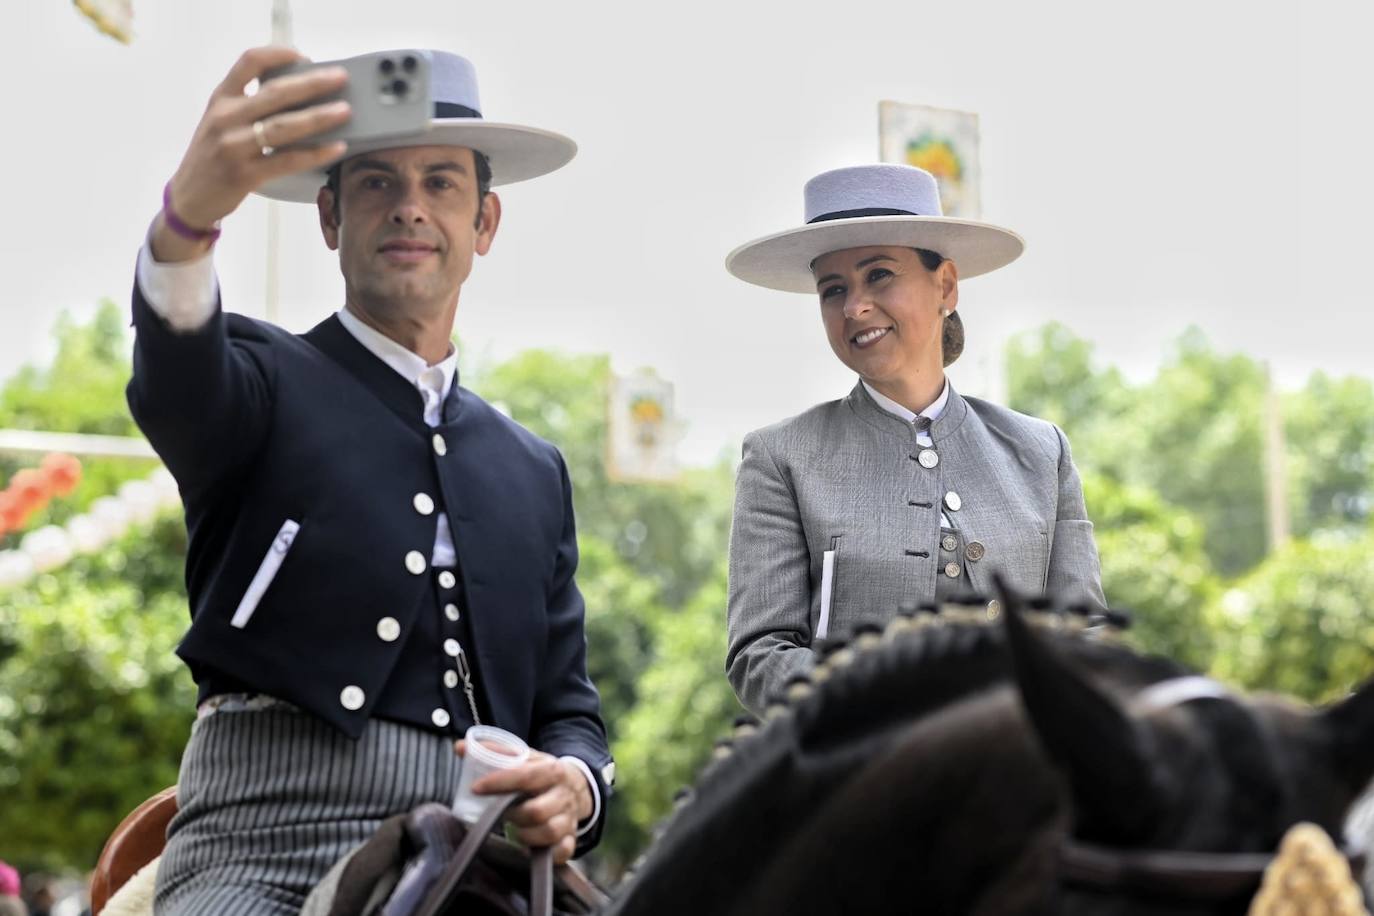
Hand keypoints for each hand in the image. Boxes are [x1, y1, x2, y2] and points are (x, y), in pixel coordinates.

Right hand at [153, 46, 351, 260]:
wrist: (189, 197)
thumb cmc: (213, 156)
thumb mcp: (221, 122)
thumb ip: (249, 105)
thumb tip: (299, 94)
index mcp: (221, 98)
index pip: (248, 62)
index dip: (278, 54)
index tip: (305, 56)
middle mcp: (225, 117)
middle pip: (274, 92)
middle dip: (312, 83)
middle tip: (340, 78)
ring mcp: (232, 146)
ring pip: (282, 126)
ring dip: (318, 117)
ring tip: (344, 111)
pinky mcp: (244, 174)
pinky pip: (286, 160)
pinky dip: (315, 153)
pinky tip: (336, 147)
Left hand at [455, 740, 592, 864]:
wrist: (576, 786)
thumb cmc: (541, 774)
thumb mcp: (525, 758)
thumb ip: (494, 752)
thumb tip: (459, 747)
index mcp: (553, 771)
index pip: (526, 776)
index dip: (499, 782)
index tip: (475, 788)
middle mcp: (563, 795)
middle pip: (537, 811)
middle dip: (512, 814)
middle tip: (500, 812)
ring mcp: (569, 818)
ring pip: (549, 833)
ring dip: (525, 835)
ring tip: (515, 828)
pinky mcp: (570, 838)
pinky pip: (563, 851)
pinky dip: (548, 853)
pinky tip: (532, 848)